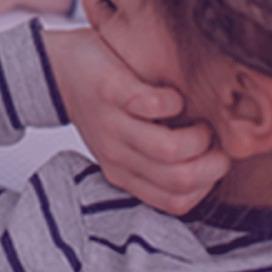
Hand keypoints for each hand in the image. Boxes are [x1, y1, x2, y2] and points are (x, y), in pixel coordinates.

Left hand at [44, 27, 230, 214]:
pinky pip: (152, 105)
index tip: (213, 162)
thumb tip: (209, 169)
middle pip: (179, 179)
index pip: (176, 203)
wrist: (56, 68)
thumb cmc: (101, 106)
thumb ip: (154, 162)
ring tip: (198, 121)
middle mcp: (115, 154)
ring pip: (169, 149)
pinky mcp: (110, 91)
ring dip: (198, 136)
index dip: (207, 185)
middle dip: (212, 163)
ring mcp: (111, 123)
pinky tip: (171, 96)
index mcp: (121, 173)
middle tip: (214, 142)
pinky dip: (173, 101)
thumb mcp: (123, 145)